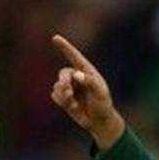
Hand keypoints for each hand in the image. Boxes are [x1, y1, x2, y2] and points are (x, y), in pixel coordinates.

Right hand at [50, 34, 125, 151]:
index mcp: (86, 72)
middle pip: (63, 74)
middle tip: (69, 91)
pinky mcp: (64, 98)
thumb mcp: (100, 93)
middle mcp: (76, 77)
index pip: (74, 57)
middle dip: (64, 82)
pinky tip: (72, 106)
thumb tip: (76, 75)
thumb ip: (90, 82)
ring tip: (72, 102)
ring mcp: (70, 87)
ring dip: (63, 94)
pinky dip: (61, 101)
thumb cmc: (103, 105)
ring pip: (58, 86)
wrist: (100, 121)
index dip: (65, 47)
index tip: (55, 38)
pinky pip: (55, 95)